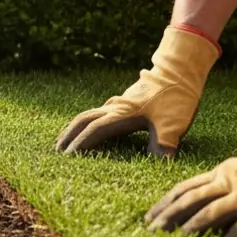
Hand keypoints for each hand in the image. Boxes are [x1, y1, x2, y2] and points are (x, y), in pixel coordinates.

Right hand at [55, 24, 220, 157]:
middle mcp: (115, 108)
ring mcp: (118, 103)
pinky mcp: (123, 101)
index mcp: (122, 115)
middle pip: (83, 120)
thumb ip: (164, 145)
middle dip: (68, 135)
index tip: (67, 157)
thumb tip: (161, 164)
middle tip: (56, 150)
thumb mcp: (173, 125)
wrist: (179, 71)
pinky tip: (88, 127)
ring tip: (64, 139)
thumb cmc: (176, 98)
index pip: (94, 131)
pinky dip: (86, 122)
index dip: (80, 144)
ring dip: (74, 127)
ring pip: (88, 114)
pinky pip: (97, 112)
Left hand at [145, 89, 236, 236]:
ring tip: (177, 236)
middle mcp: (231, 181)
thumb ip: (228, 178)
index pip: (185, 187)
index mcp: (224, 171)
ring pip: (212, 210)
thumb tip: (207, 191)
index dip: (165, 202)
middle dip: (169, 215)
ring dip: (192, 225)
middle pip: (191, 199)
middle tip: (151, 229)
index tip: (149, 215)